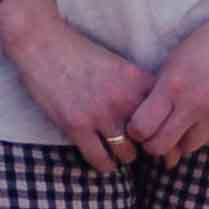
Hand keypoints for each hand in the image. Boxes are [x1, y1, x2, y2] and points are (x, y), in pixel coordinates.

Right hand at [0, 0, 150, 174]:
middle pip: (150, 139)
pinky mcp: (77, 126)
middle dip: (145, 147)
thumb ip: (137, 88)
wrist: (42, 43)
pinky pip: (100, 159)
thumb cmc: (79, 53)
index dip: (166, 131)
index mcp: (137, 81)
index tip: (162, 137)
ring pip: (127, 154)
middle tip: (139, 147)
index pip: (165, 117)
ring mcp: (100, 114)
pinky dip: (105, 165)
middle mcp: (124, 99)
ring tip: (119, 153)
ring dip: (124, 156)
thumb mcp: (119, 65)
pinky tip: (103, 161)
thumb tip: (154, 115)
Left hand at [126, 0, 208, 161]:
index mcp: (173, 85)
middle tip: (154, 137)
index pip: (142, 127)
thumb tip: (148, 118)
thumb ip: (161, 90)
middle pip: (161, 146)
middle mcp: (194, 104)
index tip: (138, 128)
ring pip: (189, 147)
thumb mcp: (176, 60)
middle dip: (153, 145)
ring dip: (182, 140)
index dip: (136, 131)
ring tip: (183, 125)